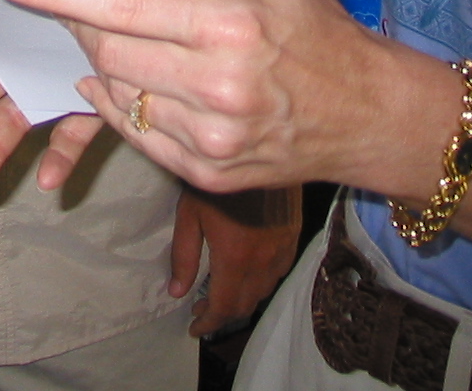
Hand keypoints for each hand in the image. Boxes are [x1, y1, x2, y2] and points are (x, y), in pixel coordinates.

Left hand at [0, 0, 395, 194]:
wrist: (367, 114)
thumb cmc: (314, 30)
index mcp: (228, 24)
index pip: (118, 5)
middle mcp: (215, 87)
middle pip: (105, 52)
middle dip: (83, 27)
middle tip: (91, 11)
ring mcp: (208, 138)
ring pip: (116, 94)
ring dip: (107, 65)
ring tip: (139, 46)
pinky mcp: (204, 172)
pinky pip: (135, 133)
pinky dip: (123, 104)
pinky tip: (143, 83)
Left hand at [173, 188, 300, 336]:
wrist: (257, 145)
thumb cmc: (216, 178)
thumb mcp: (190, 214)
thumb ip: (184, 256)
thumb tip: (176, 292)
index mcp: (235, 258)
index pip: (223, 307)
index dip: (208, 323)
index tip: (194, 327)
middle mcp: (263, 261)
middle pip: (245, 305)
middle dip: (223, 313)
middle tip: (203, 309)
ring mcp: (282, 249)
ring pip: (264, 290)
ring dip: (243, 299)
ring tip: (222, 292)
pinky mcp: (294, 236)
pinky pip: (280, 272)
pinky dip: (262, 282)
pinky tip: (249, 272)